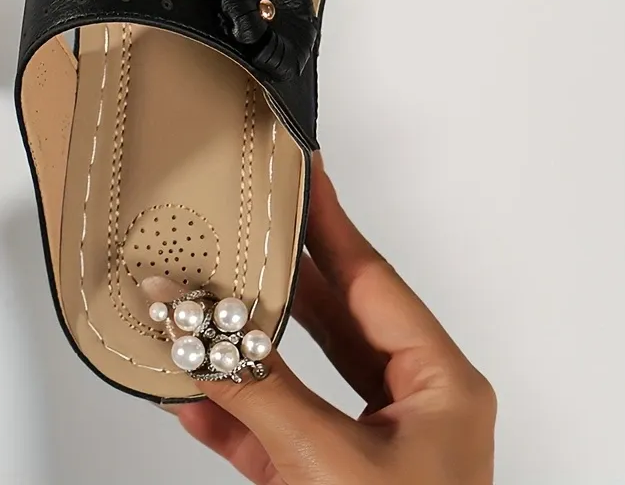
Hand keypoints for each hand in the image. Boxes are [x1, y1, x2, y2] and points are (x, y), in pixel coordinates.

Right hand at [175, 158, 495, 483]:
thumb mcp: (329, 464)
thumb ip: (253, 388)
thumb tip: (189, 322)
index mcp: (439, 388)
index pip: (372, 278)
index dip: (329, 221)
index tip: (302, 169)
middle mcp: (406, 412)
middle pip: (329, 319)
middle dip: (276, 277)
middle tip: (240, 219)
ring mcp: (363, 453)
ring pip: (292, 376)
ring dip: (238, 348)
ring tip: (197, 296)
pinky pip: (269, 433)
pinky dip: (227, 414)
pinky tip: (185, 392)